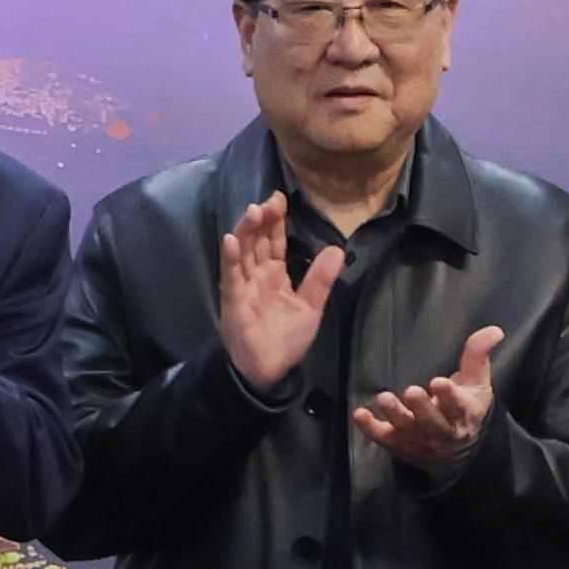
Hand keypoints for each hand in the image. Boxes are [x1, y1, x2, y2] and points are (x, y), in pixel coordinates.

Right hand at [212, 195, 341, 392]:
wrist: (269, 371)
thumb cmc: (286, 340)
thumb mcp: (311, 307)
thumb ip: (321, 279)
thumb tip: (337, 249)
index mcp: (274, 275)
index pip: (273, 241)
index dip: (276, 220)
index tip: (280, 198)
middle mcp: (256, 275)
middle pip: (257, 240)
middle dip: (262, 218)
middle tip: (271, 199)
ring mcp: (242, 286)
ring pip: (242, 251)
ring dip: (245, 230)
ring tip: (254, 210)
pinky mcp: (233, 300)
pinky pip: (230, 276)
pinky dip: (230, 258)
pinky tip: (231, 239)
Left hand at [349, 326, 503, 469]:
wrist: (458, 453)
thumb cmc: (466, 408)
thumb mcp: (477, 382)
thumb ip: (478, 355)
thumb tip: (494, 330)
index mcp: (464, 414)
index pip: (458, 406)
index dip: (449, 396)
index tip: (439, 382)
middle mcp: (443, 432)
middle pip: (433, 423)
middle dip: (422, 408)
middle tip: (411, 391)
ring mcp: (421, 442)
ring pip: (408, 431)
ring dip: (395, 415)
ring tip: (383, 398)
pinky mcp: (401, 447)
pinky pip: (385, 440)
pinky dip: (371, 429)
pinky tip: (360, 415)